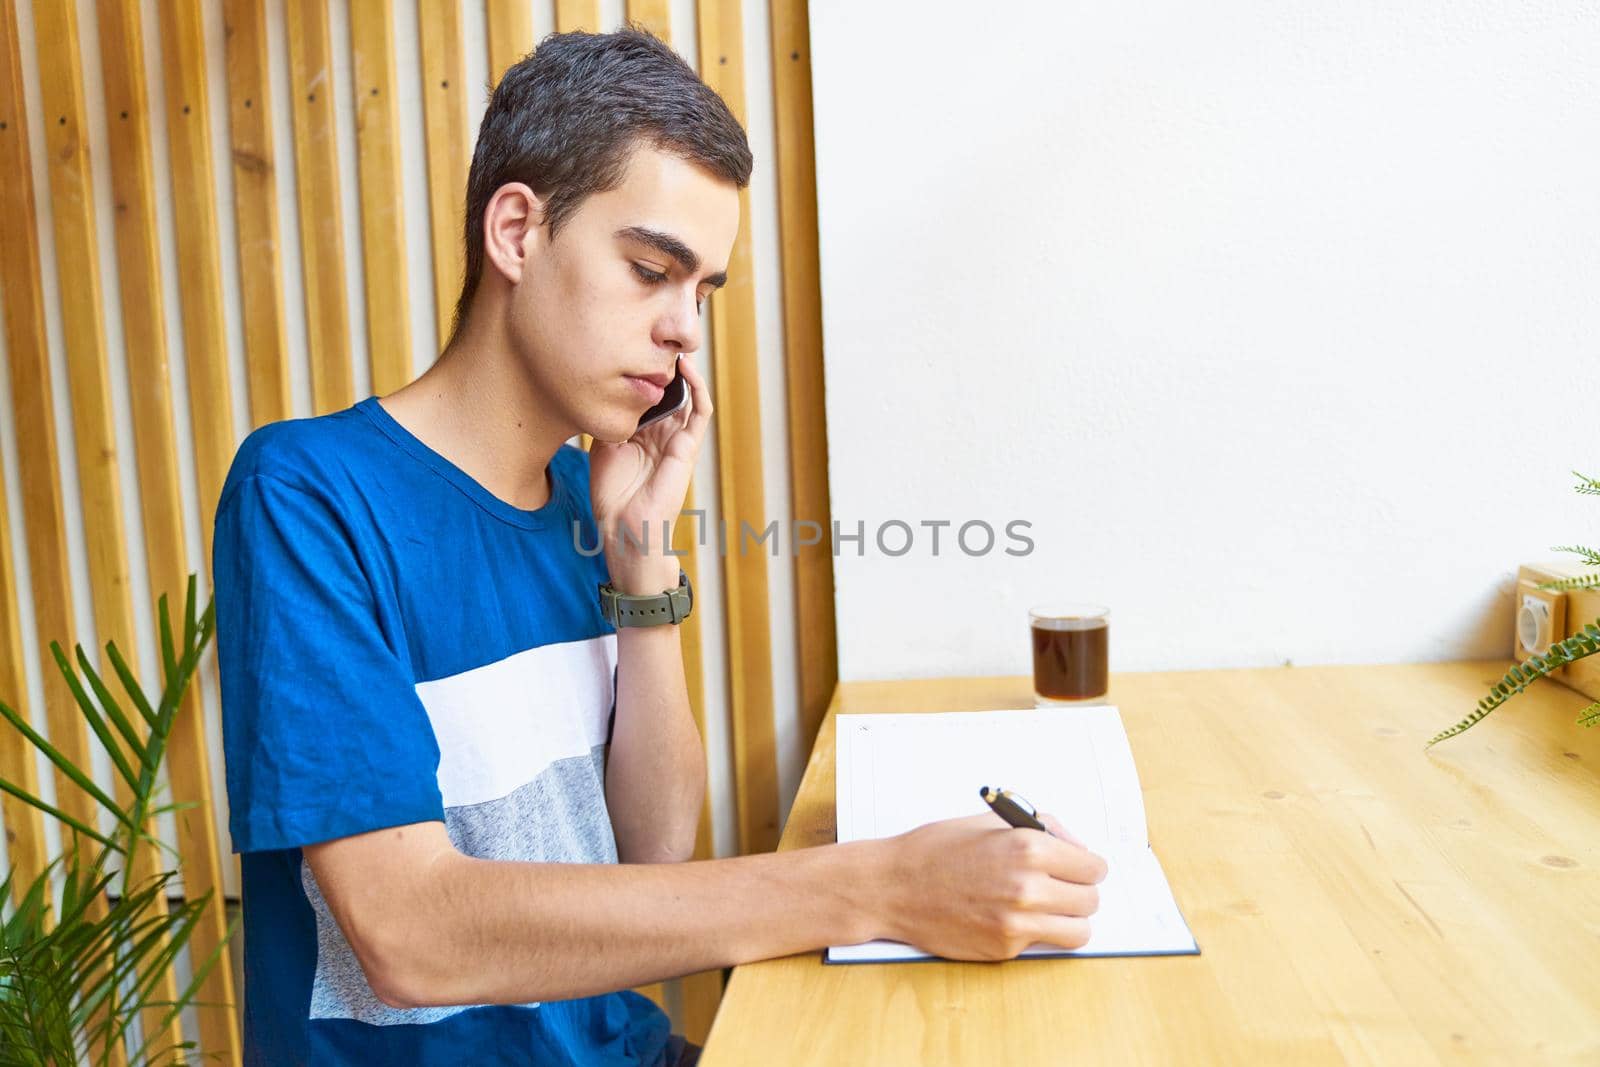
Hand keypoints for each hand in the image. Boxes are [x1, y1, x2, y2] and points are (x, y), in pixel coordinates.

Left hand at [588, 354, 712, 593]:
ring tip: (674, 343)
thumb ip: (609, 419)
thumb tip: (602, 389)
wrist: (624, 528)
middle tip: (657, 333)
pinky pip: (700, 412)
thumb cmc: (612, 496)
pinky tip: (687, 368)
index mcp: (642, 433)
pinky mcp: (688, 448)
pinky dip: (697, 389)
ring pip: (687, 395)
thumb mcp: (603, 446)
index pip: (648, 394)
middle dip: (665, 363)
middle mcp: (662, 433)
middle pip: (669, 390)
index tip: (633, 343)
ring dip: (684, 370)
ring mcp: (677, 440)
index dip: (645, 371)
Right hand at [876, 811, 1106, 960]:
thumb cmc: (937, 850)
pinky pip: (1044, 943)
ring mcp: (1017, 922)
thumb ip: (1042, 829)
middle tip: (1062, 888)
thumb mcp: (991, 822)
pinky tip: (1014, 916)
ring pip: (1079, 931)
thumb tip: (1075, 848)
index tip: (1080, 869)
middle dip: (1081, 892)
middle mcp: (1028, 886)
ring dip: (1070, 919)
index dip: (1088, 867)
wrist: (893, 887)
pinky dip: (1037, 932)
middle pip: (1091, 900)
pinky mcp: (1005, 947)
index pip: (1093, 868)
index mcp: (1028, 847)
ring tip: (1049, 908)